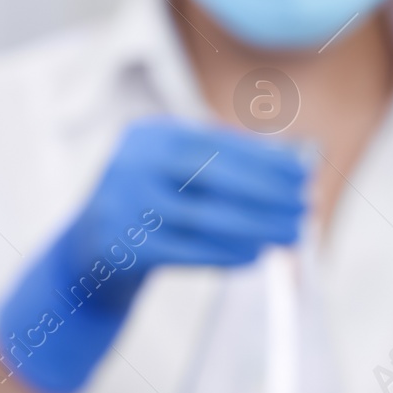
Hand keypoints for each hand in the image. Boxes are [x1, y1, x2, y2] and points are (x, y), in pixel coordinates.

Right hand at [0, 117, 307, 392]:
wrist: (86, 256)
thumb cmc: (147, 208)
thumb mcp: (172, 172)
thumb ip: (219, 160)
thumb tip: (288, 161)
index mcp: (148, 135)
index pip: (217, 144)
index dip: (265, 160)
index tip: (303, 174)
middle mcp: (132, 163)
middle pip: (214, 177)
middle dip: (267, 194)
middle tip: (305, 207)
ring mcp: (123, 204)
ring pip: (204, 217)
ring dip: (255, 227)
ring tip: (290, 235)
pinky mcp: (122, 246)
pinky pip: (187, 251)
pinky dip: (225, 254)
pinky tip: (255, 256)